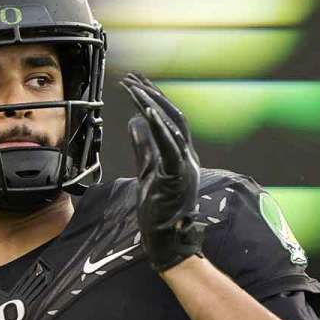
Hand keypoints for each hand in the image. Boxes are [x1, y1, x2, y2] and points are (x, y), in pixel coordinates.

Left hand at [121, 72, 205, 272]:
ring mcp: (185, 166)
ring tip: (134, 89)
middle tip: (132, 79)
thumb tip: (134, 121)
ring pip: (173, 127)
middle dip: (152, 94)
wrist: (166, 240)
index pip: (170, 119)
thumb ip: (144, 146)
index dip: (154, 97)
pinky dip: (160, 128)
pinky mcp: (178, 177)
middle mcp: (188, 156)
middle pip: (174, 116)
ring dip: (153, 105)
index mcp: (182, 155)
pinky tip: (146, 112)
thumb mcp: (147, 170)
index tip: (137, 81)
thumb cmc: (158, 209)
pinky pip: (171, 148)